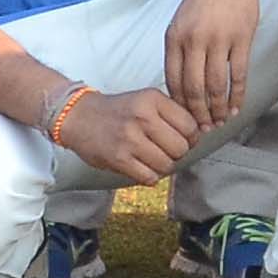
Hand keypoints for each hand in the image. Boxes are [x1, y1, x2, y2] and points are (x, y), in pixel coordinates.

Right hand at [51, 83, 200, 184]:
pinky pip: (149, 177)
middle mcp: (143, 117)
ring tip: (153, 159)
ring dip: (163, 166)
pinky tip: (142, 166)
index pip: (190, 125)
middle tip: (168, 151)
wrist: (79, 116)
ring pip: (166, 165)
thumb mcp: (145, 99)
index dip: (192, 137)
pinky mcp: (119, 159)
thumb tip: (198, 134)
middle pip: (181, 147)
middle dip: (178, 154)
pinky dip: (150, 176)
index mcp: (152, 99)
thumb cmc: (118, 110)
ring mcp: (130, 139)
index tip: (185, 140)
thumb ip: (171, 113)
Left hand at [167, 0, 267, 119]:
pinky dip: (237, 96)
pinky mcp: (241, 38)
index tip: (184, 120)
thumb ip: (179, 51)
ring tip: (220, 121)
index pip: (173, 82)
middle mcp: (193, 40)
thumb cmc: (204, 0)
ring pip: (216, 86)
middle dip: (198, 114)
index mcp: (174, 37)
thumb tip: (179, 89)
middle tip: (203, 129)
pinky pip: (238, 75)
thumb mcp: (181, 22)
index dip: (179, 106)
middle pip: (193, 89)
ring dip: (218, 108)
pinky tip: (236, 107)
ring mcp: (218, 39)